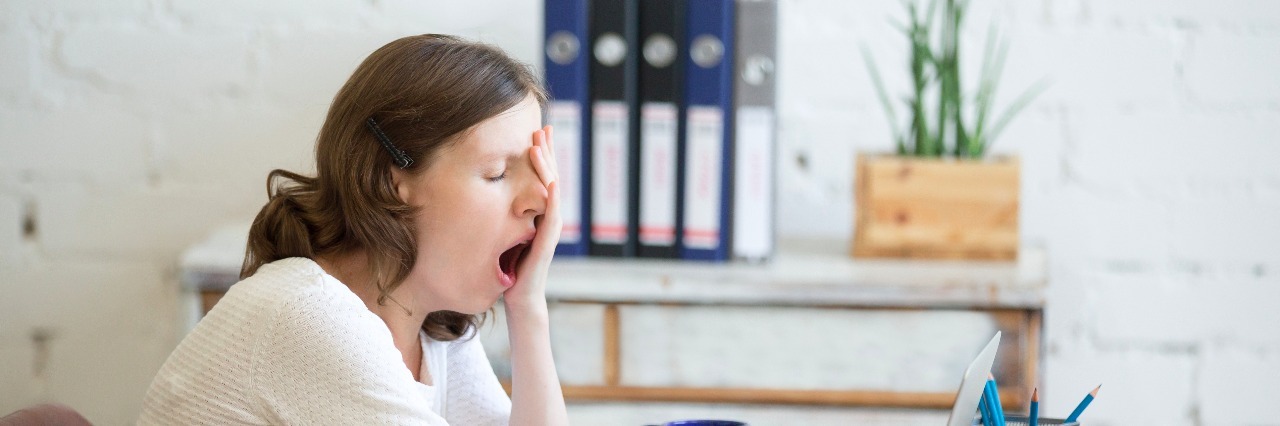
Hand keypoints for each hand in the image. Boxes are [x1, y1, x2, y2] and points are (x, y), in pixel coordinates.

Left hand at [504, 125, 560, 313]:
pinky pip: (553, 214)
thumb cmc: (511, 270)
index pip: (542, 177)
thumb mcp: (506, 234)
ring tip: (540, 145)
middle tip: (544, 127)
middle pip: (551, 176)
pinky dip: (553, 195)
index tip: (537, 132)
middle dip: (548, 152)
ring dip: (548, 166)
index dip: (542, 155)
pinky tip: (552, 180)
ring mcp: (550, 228)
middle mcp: (549, 217)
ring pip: (552, 190)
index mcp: (540, 213)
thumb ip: (505, 216)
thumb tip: (486, 196)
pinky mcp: (547, 241)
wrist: (520, 298)